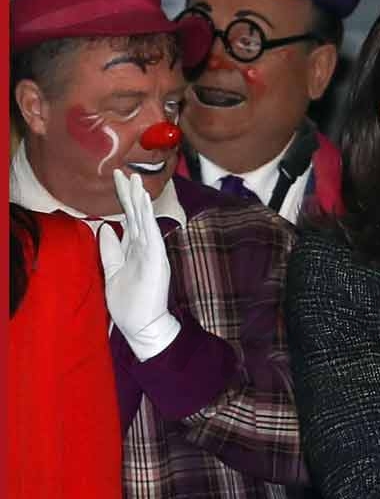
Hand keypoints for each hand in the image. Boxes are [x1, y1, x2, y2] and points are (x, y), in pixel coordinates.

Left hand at [98, 170, 180, 360]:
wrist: (144, 326)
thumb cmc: (130, 303)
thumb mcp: (112, 273)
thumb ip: (110, 251)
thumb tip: (105, 229)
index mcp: (135, 249)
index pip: (129, 219)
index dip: (123, 201)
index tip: (116, 181)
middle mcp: (145, 247)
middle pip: (136, 215)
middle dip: (128, 193)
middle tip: (121, 172)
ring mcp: (152, 252)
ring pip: (145, 220)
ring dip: (139, 199)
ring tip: (134, 179)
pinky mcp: (155, 258)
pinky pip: (151, 232)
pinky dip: (147, 216)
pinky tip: (143, 201)